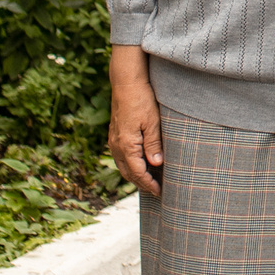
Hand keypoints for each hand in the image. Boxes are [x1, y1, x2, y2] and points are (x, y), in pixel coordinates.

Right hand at [109, 45, 163, 195]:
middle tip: (157, 191)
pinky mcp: (115, 134)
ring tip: (151, 181)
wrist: (126, 82)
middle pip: (128, 173)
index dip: (149, 184)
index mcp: (126, 145)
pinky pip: (121, 156)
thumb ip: (154, 143)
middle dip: (142, 184)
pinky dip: (131, 165)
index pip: (137, 173)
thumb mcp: (153, 121)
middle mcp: (116, 145)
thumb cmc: (141, 99)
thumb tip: (156, 164)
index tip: (160, 192)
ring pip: (123, 166)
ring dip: (136, 175)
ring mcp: (114, 140)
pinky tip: (141, 163)